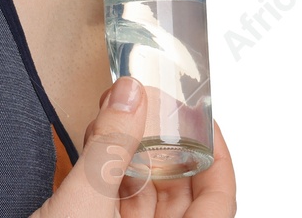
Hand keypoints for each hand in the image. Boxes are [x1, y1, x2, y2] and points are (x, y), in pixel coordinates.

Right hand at [30, 76, 236, 216]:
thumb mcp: (83, 204)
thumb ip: (109, 148)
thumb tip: (133, 96)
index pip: (218, 201)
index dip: (218, 157)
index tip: (201, 119)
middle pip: (178, 192)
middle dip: (163, 143)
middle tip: (149, 103)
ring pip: (142, 193)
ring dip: (129, 150)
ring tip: (115, 111)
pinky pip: (110, 200)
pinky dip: (104, 167)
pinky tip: (92, 140)